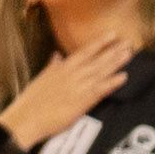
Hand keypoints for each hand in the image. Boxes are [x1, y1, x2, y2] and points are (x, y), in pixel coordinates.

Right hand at [0, 32, 134, 150]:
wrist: (26, 119)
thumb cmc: (31, 101)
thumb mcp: (42, 78)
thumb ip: (52, 66)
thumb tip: (57, 56)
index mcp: (62, 68)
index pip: (84, 52)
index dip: (99, 43)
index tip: (112, 34)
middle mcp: (72, 74)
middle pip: (97, 60)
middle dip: (113, 50)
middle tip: (128, 42)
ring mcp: (78, 87)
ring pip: (101, 71)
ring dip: (116, 62)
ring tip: (129, 54)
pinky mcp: (82, 101)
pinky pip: (101, 89)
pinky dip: (113, 82)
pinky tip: (124, 77)